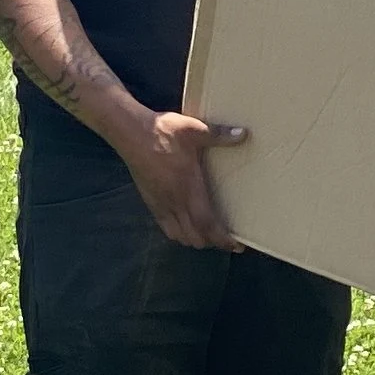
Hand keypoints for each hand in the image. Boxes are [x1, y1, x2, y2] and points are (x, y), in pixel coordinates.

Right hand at [120, 110, 247, 249]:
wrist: (131, 134)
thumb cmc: (164, 132)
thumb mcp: (194, 129)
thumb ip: (218, 134)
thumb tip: (243, 134)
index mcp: (188, 187)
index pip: (207, 223)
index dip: (222, 238)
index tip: (236, 246)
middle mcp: (174, 201)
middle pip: (195, 236)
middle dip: (212, 242)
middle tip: (227, 238)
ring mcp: (160, 204)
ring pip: (179, 235)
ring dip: (195, 239)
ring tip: (209, 234)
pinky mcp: (151, 202)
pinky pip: (166, 228)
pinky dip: (179, 233)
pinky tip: (186, 226)